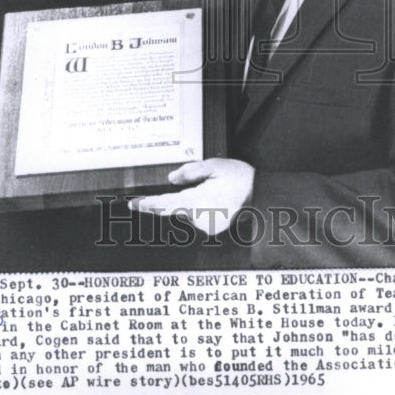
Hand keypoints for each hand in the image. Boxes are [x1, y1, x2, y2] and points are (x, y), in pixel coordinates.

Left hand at [130, 158, 253, 235]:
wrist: (262, 194)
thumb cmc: (239, 177)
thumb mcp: (214, 166)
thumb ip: (190, 172)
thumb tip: (171, 179)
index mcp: (197, 201)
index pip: (165, 204)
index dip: (147, 205)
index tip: (133, 204)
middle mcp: (200, 218)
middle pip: (173, 211)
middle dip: (160, 205)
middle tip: (148, 200)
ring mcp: (207, 226)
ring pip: (186, 213)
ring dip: (187, 204)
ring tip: (208, 190)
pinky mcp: (214, 229)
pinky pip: (198, 218)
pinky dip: (198, 209)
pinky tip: (212, 199)